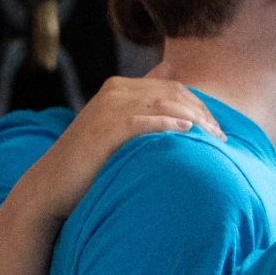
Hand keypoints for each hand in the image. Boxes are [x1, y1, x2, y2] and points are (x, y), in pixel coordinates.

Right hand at [17, 71, 224, 223]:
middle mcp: (115, 92)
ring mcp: (108, 108)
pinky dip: (167, 123)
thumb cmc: (91, 165)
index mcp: (120, 88)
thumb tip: (174, 95)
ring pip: (163, 103)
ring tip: (214, 138)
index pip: (173, 88)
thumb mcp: (118, 133)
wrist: (52, 187)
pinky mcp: (104, 129)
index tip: (219, 130)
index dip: (201, 106)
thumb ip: (144, 113)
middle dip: (203, 113)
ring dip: (194, 118)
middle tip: (223, 137)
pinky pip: (143, 121)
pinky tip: (188, 132)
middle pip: (173, 93)